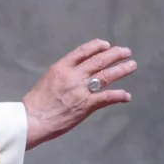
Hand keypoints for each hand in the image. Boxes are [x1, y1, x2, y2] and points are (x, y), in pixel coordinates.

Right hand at [22, 39, 136, 149]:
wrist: (32, 119)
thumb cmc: (36, 102)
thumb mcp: (47, 80)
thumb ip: (63, 75)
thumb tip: (76, 74)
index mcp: (61, 67)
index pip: (83, 51)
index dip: (97, 46)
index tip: (106, 44)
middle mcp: (73, 76)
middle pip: (98, 60)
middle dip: (114, 54)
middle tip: (126, 52)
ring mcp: (80, 90)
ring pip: (105, 75)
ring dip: (121, 70)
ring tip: (131, 65)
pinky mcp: (86, 105)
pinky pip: (106, 97)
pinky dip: (118, 95)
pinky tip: (127, 95)